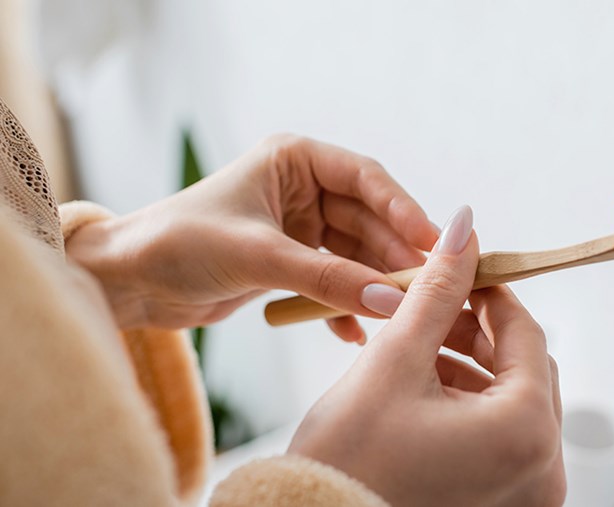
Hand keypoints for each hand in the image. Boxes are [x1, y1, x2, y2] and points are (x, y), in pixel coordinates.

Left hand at [66, 135, 438, 339]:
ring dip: (374, 282)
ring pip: (354, 253)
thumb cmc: (178, 243)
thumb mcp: (259, 256)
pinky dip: (343, 304)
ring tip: (401, 312)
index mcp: (294, 159)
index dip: (403, 209)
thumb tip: (392, 301)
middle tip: (427, 285)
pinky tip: (356, 331)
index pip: (365, 177)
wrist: (127, 281)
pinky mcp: (290, 262)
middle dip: (393, 254)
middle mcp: (301, 188)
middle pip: (367, 218)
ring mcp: (297, 226)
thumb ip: (328, 278)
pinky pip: (332, 280)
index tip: (432, 242)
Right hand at [288, 206, 565, 505]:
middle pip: (525, 370)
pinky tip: (428, 389)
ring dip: (472, 368)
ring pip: (512, 403)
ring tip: (422, 348)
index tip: (460, 274)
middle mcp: (543, 468)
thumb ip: (437, 292)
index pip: (527, 335)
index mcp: (526, 430)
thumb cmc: (349, 462)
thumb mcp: (395, 361)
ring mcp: (528, 492)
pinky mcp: (506, 504)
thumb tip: (466, 231)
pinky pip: (503, 438)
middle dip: (480, 334)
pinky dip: (472, 408)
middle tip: (437, 311)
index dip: (491, 295)